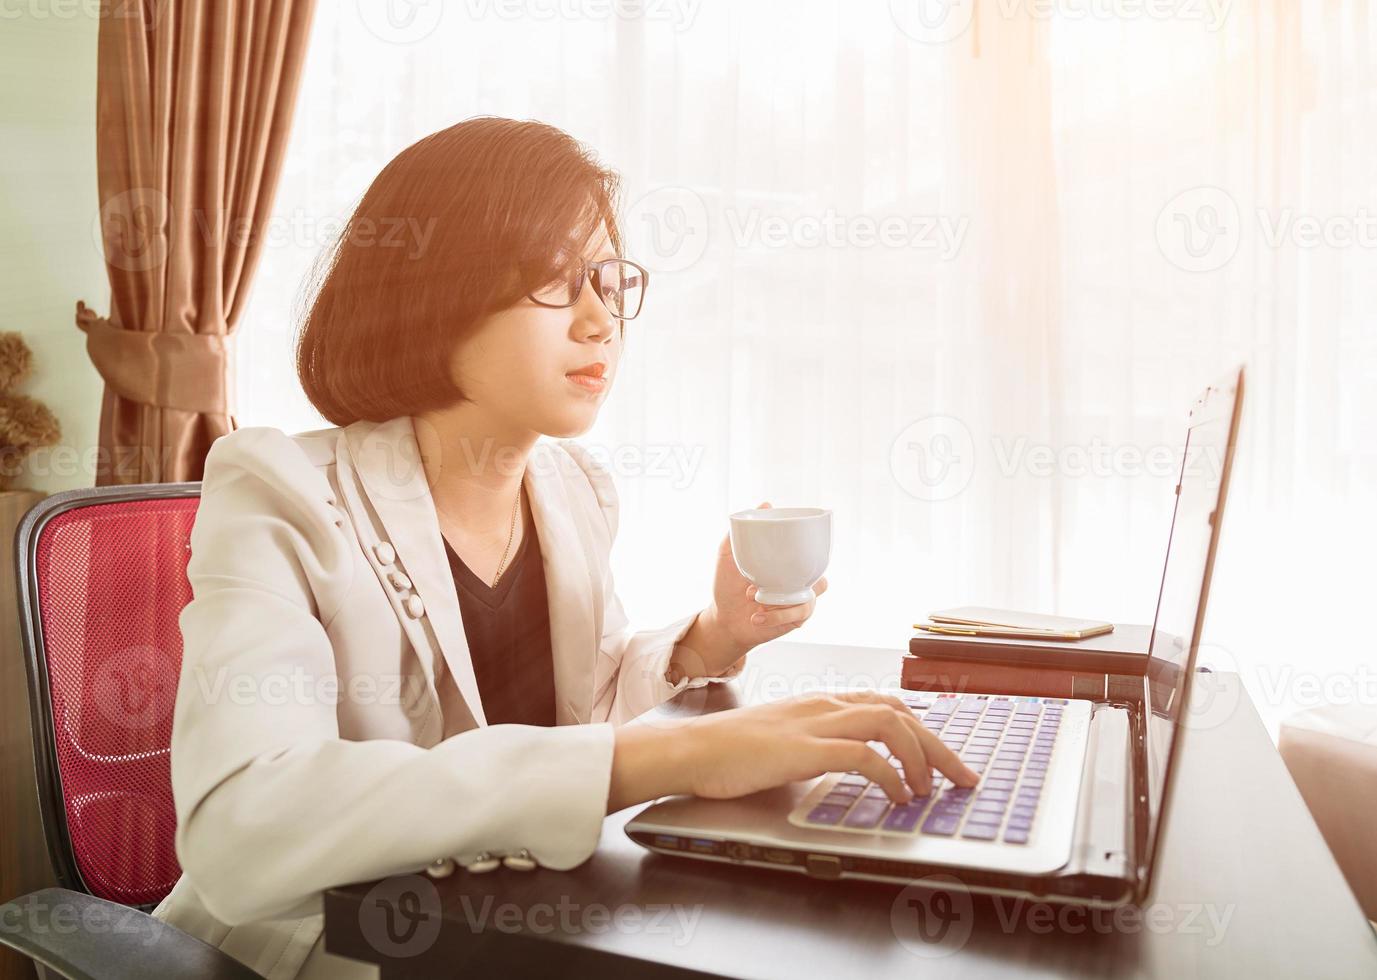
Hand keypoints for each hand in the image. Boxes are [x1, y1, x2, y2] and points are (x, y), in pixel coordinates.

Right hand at [607, 690, 978, 812]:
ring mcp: (815, 724)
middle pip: (900, 712)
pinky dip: (890, 776)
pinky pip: (863, 756)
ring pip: (890, 725)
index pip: (887, 704)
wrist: (691, 749)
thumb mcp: (783, 741)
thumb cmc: (728, 751)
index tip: (944, 756)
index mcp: (820, 702)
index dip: (923, 729)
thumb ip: (816, 745)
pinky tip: (896, 796)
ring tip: (930, 789)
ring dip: (920, 758)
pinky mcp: (804, 749)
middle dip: (939, 745)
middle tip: (964, 776)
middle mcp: (824, 705)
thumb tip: (850, 766)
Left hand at [704, 500, 828, 655]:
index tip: (790, 549)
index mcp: (787, 564)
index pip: (811, 554)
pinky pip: (797, 616)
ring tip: (754, 599)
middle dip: (799, 580)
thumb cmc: (727, 585)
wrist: (723, 620)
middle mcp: (797, 582)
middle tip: (762, 582)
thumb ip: (741, 531)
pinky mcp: (794, 620)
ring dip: (781, 601)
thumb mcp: (727, 555)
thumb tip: (766, 504)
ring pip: (810, 599)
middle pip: (822, 578)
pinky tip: (756, 617)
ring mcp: (797, 602)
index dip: (813, 550)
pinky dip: (775, 617)